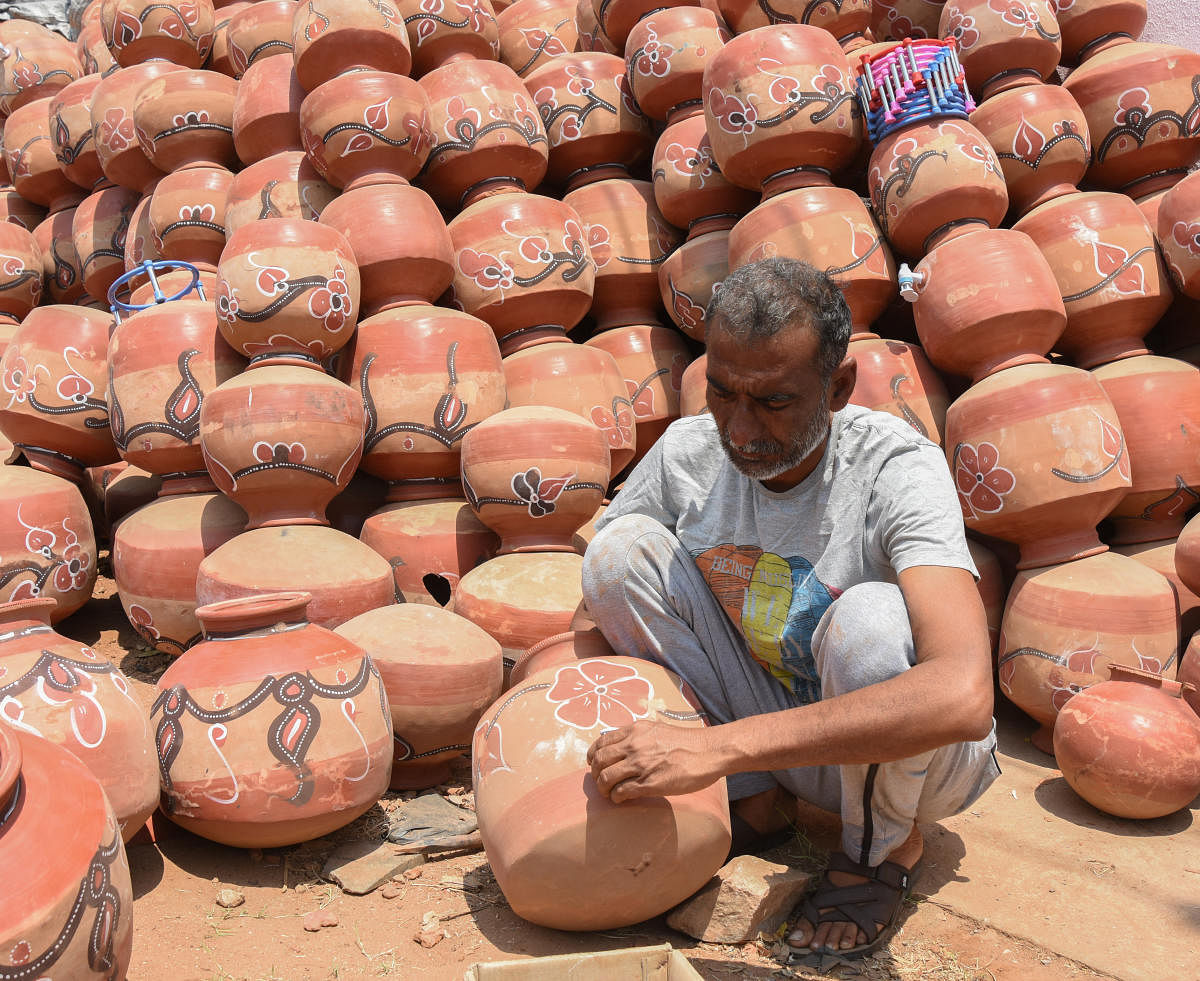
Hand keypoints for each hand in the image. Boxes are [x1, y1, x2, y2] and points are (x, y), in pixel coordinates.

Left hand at [586, 719, 719, 802]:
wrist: (707, 751)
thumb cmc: (686, 742)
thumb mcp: (657, 729)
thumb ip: (638, 736)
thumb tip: (624, 745)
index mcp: (635, 730)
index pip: (601, 742)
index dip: (593, 756)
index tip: (594, 764)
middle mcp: (634, 746)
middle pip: (599, 761)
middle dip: (595, 774)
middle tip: (600, 782)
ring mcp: (640, 765)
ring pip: (606, 778)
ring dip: (603, 789)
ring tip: (609, 794)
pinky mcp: (649, 783)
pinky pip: (622, 792)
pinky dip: (617, 798)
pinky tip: (622, 799)